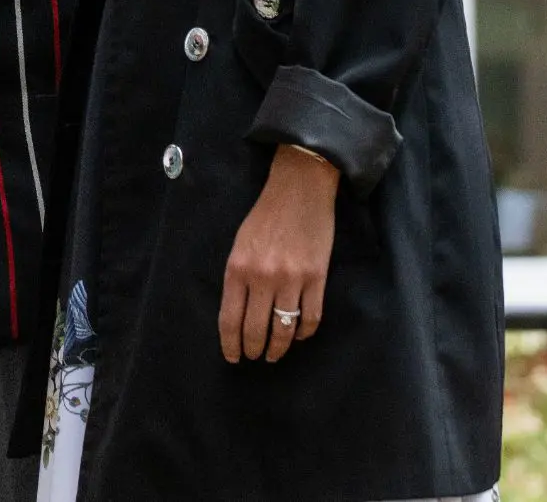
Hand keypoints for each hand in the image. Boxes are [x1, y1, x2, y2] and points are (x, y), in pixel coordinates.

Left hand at [220, 146, 339, 363]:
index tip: (234, 357)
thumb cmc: (266, 215)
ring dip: (278, 348)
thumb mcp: (240, 244)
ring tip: (274, 354)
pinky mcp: (317, 277)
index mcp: (237, 269)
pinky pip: (311, 318)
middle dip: (253, 350)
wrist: (300, 189)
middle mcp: (262, 278)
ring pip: (283, 330)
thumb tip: (239, 313)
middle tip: (255, 357)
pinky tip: (298, 335)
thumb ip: (238, 277)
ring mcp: (291, 279)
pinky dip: (303, 332)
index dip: (231, 345)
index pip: (230, 320)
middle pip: (255, 330)